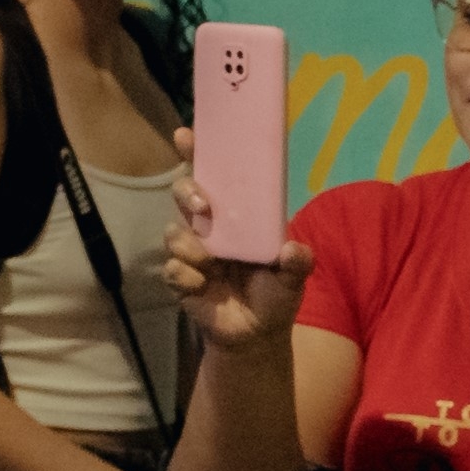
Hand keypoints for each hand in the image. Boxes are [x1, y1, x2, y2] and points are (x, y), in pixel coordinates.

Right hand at [163, 126, 310, 351]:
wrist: (254, 335)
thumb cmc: (275, 296)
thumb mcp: (294, 278)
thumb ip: (298, 262)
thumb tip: (292, 249)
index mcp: (238, 216)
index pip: (216, 177)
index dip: (198, 153)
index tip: (186, 135)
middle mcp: (210, 227)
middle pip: (183, 193)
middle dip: (187, 193)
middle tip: (204, 208)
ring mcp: (191, 251)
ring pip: (173, 232)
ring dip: (190, 246)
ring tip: (209, 265)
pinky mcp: (178, 277)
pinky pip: (171, 268)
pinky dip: (186, 276)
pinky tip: (202, 287)